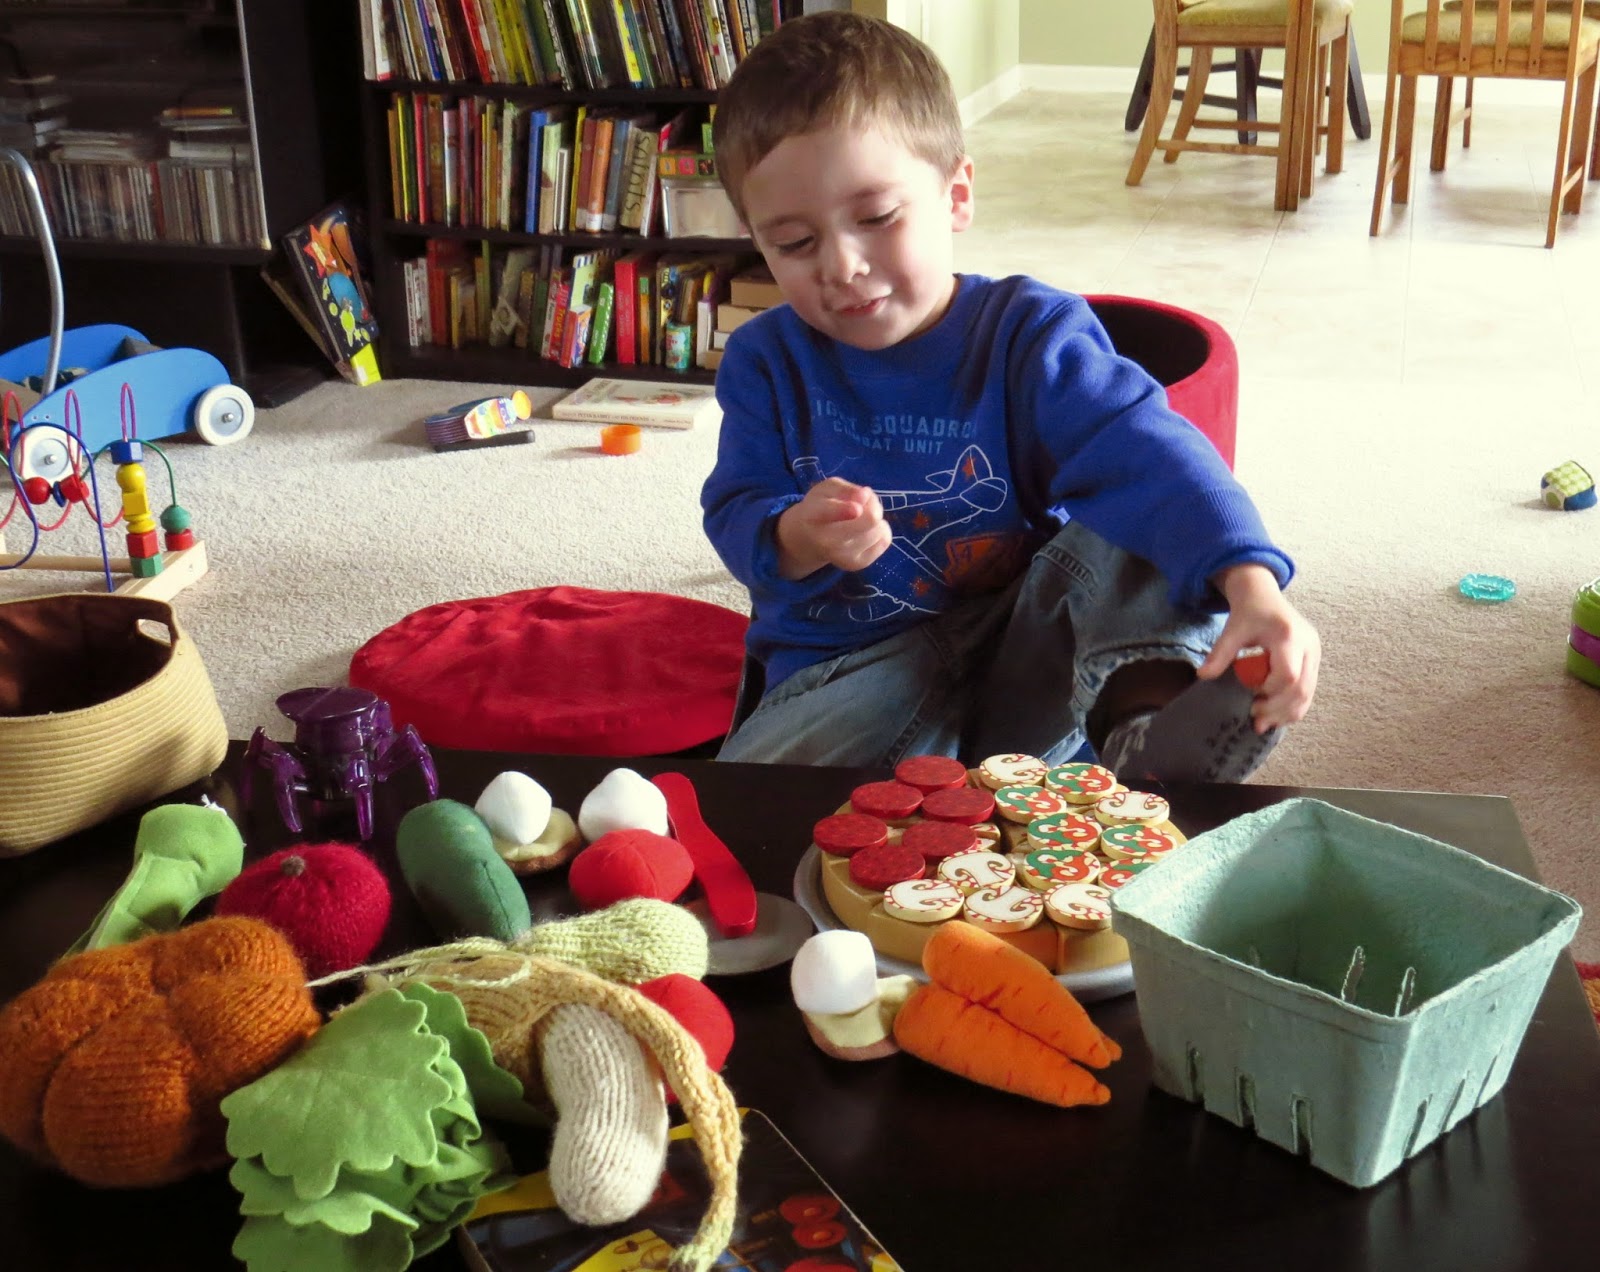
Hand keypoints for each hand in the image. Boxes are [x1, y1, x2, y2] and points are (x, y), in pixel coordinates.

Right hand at [774, 477, 892, 578]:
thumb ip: (844, 489)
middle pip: (870, 519)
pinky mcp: (858, 563)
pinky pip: (885, 539)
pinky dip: (881, 530)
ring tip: (862, 516)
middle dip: (872, 505)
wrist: (808, 540)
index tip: (856, 509)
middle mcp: (827, 541)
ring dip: (876, 517)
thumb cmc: (819, 508)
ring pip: (880, 528)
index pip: (830, 512)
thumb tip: (865, 496)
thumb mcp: (825, 489)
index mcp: (813, 516)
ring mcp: (844, 556)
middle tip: (862, 504)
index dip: (846, 510)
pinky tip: (867, 529)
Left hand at [1197, 564, 1319, 731]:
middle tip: (1256, 719)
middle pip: (1301, 688)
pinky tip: (1275, 715)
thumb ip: (1220, 653)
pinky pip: (1308, 689)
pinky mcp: (1313, 660)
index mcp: (1288, 636)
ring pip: (1309, 693)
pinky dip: (1293, 705)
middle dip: (1279, 709)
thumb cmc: (1248, 612)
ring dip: (1287, 712)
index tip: (1251, 695)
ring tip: (1264, 723)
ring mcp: (1314, 653)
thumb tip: (1202, 676)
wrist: (1263, 595)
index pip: (1288, 675)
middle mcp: (1308, 645)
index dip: (1270, 691)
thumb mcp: (1231, 630)